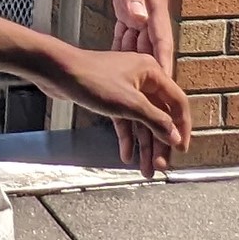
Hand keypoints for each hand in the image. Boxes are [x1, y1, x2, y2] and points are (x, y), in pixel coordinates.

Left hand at [51, 45, 189, 176]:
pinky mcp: (110, 98)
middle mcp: (142, 79)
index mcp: (152, 73)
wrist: (56, 71)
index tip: (181, 148)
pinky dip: (127, 137)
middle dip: (160, 142)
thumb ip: (155, 121)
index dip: (182, 127)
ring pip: (141, 121)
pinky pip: (125, 120)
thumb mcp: (129, 103)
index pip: (177, 103)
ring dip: (144, 145)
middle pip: (159, 116)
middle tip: (161, 165)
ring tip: (147, 169)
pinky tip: (127, 155)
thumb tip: (174, 136)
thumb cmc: (90, 78)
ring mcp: (126, 89)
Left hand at [87, 0, 176, 170]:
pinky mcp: (129, 12)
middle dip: (159, 106)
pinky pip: (129, 51)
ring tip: (142, 133)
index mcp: (154, 8)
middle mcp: (152, 16)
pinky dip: (126, 72)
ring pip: (143, 66)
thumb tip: (138, 18)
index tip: (171, 121)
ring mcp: (141, 15)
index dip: (168, 89)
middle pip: (157, 70)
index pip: (164, 55)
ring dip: (142, 97)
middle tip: (161, 143)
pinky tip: (123, 94)